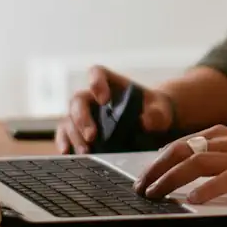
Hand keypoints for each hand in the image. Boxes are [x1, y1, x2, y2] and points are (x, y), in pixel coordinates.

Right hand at [54, 66, 175, 153]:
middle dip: (83, 118)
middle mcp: (92, 97)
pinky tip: (68, 153)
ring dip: (74, 135)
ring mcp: (83, 115)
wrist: (152, 128)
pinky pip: (64, 135)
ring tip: (86, 152)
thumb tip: (145, 123)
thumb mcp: (161, 111)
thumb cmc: (155, 112)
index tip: (104, 99)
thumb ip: (156, 115)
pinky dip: (64, 143)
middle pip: (78, 101)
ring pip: (69, 119)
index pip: (96, 73)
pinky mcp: (79, 132)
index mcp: (110, 83)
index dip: (96, 82)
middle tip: (92, 136)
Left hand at [136, 126, 226, 203]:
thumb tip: (185, 169)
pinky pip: (224, 180)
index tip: (144, 177)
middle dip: (156, 169)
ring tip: (156, 194)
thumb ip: (216, 154)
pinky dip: (206, 190)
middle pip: (181, 151)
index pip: (180, 144)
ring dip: (171, 179)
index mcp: (222, 135)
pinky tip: (193, 200)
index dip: (158, 161)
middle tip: (141, 188)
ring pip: (196, 163)